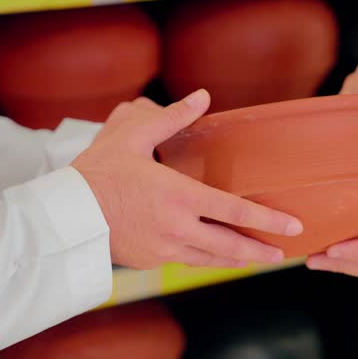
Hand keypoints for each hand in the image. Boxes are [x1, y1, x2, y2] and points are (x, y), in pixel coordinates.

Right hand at [72, 90, 303, 269]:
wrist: (65, 215)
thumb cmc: (99, 171)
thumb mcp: (134, 135)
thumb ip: (173, 117)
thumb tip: (203, 96)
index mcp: (178, 196)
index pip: (234, 211)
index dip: (267, 220)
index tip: (292, 226)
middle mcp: (176, 229)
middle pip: (229, 246)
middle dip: (260, 251)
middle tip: (283, 253)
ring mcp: (163, 250)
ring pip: (211, 260)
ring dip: (237, 260)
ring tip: (257, 259)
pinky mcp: (151, 261)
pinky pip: (187, 262)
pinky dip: (208, 260)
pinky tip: (216, 256)